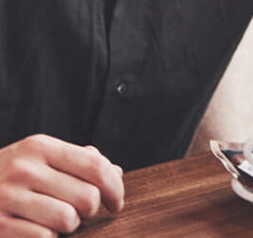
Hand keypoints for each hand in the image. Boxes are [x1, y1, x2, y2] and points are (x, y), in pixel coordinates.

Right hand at [0, 136, 123, 236]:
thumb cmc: (7, 176)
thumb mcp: (38, 158)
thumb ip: (77, 162)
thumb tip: (116, 172)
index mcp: (40, 147)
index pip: (94, 165)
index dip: (114, 187)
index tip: (117, 203)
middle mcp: (24, 169)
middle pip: (85, 196)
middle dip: (91, 210)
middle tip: (83, 214)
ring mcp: (6, 198)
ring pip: (67, 219)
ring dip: (69, 226)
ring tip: (60, 222)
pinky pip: (43, 237)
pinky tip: (38, 231)